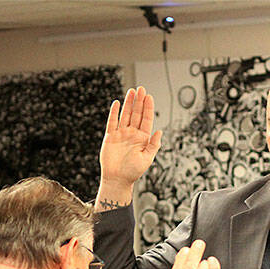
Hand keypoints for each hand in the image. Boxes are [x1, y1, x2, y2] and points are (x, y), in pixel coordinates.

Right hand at [96, 86, 162, 210]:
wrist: (117, 179)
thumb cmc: (133, 172)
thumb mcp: (147, 158)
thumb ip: (154, 144)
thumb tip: (159, 131)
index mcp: (142, 138)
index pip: (146, 119)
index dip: (148, 107)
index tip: (149, 96)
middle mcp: (132, 134)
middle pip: (136, 113)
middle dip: (139, 101)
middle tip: (141, 88)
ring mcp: (121, 134)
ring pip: (125, 115)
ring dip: (128, 103)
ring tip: (131, 91)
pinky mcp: (110, 137)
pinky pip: (112, 122)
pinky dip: (114, 113)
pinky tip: (116, 104)